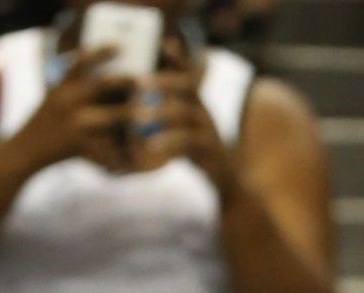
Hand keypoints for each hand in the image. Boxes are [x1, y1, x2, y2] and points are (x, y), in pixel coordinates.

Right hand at [15, 47, 133, 173]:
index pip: (82, 60)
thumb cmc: (48, 120)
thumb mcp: (56, 94)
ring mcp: (75, 124)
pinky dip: (120, 152)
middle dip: (125, 81)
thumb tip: (112, 79)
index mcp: (63, 85)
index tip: (119, 46)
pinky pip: (106, 149)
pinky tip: (136, 153)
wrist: (27, 150)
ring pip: (111, 117)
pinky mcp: (80, 147)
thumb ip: (77, 84)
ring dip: (131, 114)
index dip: (102, 51)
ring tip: (147, 112)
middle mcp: (69, 101)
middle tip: (142, 79)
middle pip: (102, 85)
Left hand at [132, 26, 229, 179]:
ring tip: (137, 116)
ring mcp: (208, 127)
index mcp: (197, 101)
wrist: (225, 178)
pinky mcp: (209, 148)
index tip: (164, 43)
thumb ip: (167, 110)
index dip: (179, 57)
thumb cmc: (198, 150)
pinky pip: (187, 140)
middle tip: (138, 82)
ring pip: (184, 113)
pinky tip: (150, 145)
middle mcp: (204, 109)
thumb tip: (141, 99)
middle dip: (163, 81)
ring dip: (160, 112)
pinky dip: (167, 141)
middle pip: (186, 86)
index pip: (189, 72)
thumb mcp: (183, 126)